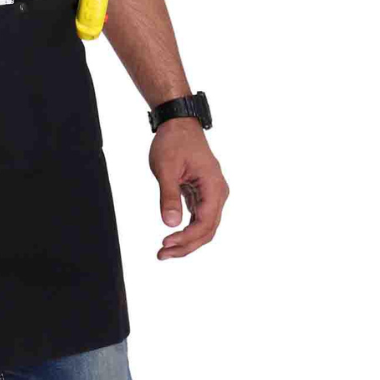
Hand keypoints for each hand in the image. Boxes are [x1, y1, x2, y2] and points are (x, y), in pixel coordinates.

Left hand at [148, 119, 228, 259]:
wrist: (179, 124)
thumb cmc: (174, 141)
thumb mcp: (166, 168)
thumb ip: (169, 196)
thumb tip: (170, 223)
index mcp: (213, 186)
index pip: (205, 222)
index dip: (186, 238)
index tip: (166, 243)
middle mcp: (218, 193)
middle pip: (207, 230)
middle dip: (186, 246)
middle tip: (162, 255)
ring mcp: (212, 194)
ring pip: (204, 226)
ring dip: (187, 241)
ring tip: (165, 251)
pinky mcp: (203, 194)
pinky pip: (199, 218)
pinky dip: (187, 230)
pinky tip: (172, 237)